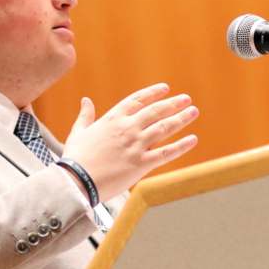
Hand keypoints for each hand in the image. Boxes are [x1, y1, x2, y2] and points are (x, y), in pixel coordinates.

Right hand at [61, 83, 198, 201]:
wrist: (77, 180)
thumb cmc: (75, 157)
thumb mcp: (78, 132)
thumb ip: (85, 116)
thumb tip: (86, 100)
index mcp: (112, 119)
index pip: (137, 100)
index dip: (153, 93)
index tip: (166, 88)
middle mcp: (127, 128)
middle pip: (156, 111)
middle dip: (173, 104)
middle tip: (186, 99)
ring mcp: (136, 145)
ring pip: (164, 128)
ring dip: (181, 119)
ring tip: (193, 112)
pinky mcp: (141, 163)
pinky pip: (166, 153)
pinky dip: (181, 146)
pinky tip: (192, 140)